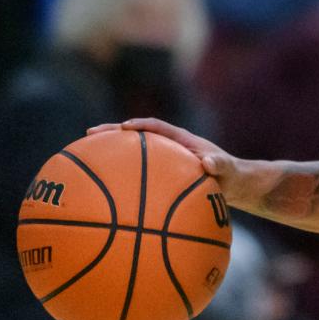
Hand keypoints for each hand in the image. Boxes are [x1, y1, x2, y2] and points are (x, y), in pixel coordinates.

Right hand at [88, 117, 253, 204]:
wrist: (236, 186)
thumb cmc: (233, 176)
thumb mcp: (230, 170)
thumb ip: (221, 164)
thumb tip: (208, 162)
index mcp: (182, 140)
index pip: (157, 126)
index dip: (139, 125)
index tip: (122, 128)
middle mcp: (169, 147)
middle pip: (136, 136)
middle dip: (112, 133)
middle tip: (88, 134)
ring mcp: (163, 162)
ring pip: (132, 155)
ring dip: (110, 154)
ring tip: (82, 158)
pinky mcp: (161, 176)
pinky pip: (137, 176)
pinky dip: (120, 180)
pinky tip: (103, 195)